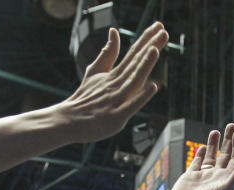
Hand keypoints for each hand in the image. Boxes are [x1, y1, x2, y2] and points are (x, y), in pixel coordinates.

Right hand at [62, 23, 168, 142]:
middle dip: (150, 46)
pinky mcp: (116, 116)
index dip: (146, 39)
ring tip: (155, 50)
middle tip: (163, 31)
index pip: (133, 54)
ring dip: (144, 65)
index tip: (158, 26)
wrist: (69, 120)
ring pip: (133, 80)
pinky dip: (141, 96)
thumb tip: (114, 31)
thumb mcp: (95, 71)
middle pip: (136, 63)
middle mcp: (116, 84)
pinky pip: (131, 105)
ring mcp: (116, 100)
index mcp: (114, 74)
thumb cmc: (86, 98)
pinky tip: (153, 86)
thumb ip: (108, 52)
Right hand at [161, 123, 233, 189]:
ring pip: (211, 157)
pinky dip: (200, 154)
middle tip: (232, 125)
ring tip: (216, 131)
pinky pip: (197, 163)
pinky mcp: (190, 178)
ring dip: (214, 144)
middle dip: (229, 140)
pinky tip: (201, 146)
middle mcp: (217, 178)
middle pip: (227, 155)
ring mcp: (204, 177)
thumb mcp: (227, 187)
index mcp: (228, 179)